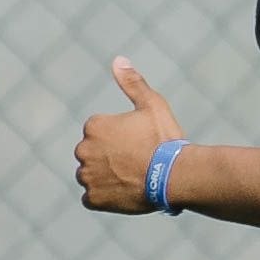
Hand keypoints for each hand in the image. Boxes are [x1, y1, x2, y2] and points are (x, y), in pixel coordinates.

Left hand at [74, 56, 184, 212]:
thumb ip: (132, 83)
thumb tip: (118, 60)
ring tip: (133, 177)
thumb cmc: (164, 139)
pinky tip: (126, 191)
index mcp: (94, 126)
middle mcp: (84, 150)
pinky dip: (106, 196)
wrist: (175, 176)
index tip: (138, 142)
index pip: (99, 131)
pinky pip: (93, 197)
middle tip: (137, 160)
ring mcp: (87, 177)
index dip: (120, 137)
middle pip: (93, 153)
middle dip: (109, 156)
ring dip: (106, 176)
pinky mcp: (93, 199)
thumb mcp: (152, 105)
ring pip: (91, 175)